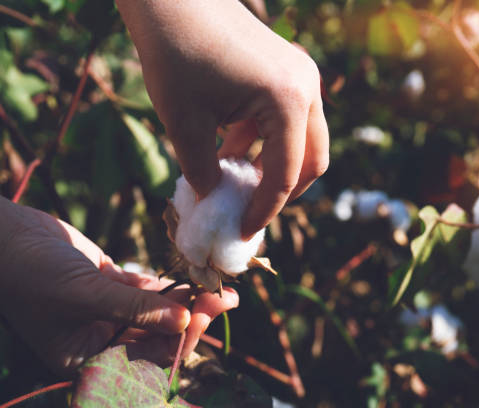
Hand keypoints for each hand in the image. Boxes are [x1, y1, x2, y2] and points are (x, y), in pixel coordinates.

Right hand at [0, 198, 237, 374]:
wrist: (4, 234)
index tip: (205, 315)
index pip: (145, 359)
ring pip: (157, 311)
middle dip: (192, 317)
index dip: (179, 340)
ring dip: (187, 299)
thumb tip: (185, 320)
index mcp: (86, 357)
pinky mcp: (110, 284)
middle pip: (157, 335)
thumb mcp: (84, 293)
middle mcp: (99, 338)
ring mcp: (106, 311)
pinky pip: (146, 290)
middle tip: (224, 297)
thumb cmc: (31, 271)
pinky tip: (191, 276)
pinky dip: (168, 284)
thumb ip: (134, 307)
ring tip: (218, 284)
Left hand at [116, 0, 328, 238]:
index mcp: (288, 102)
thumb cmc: (175, 53)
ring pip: (304, 140)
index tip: (242, 231)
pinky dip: (267, 140)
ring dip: (274, 165)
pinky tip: (230, 147)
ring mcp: (301, 76)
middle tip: (251, 209)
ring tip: (234, 180)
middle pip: (312, 160)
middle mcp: (306, 89)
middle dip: (283, 191)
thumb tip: (214, 200)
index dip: (263, 210)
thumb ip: (202, 171)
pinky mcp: (289, 69)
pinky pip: (289, 118)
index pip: (284, 174)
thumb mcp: (184, 123)